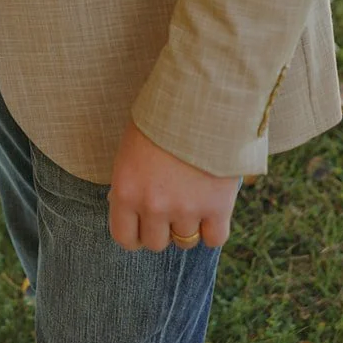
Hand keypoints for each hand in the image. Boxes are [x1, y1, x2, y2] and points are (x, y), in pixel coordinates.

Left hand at [107, 122, 239, 252]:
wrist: (199, 100)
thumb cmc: (159, 119)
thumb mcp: (130, 149)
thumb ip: (129, 183)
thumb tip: (124, 207)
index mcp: (125, 190)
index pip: (124, 238)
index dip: (135, 234)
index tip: (142, 225)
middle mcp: (153, 205)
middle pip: (156, 243)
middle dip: (162, 228)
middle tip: (170, 206)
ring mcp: (186, 208)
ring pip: (185, 241)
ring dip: (188, 225)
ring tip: (192, 198)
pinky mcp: (217, 207)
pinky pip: (214, 238)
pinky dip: (213, 228)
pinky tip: (212, 209)